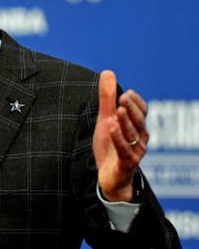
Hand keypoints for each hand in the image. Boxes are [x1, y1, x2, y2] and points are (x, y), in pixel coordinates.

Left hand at [93, 70, 148, 201]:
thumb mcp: (105, 119)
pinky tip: (111, 128)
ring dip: (126, 122)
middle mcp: (140, 138)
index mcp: (137, 127)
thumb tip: (108, 72)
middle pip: (139, 121)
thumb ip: (106, 98)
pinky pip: (124, 150)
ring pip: (133, 135)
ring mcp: (135, 151)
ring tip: (118, 111)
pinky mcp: (126, 163)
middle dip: (131, 109)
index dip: (136, 103)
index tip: (127, 93)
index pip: (142, 112)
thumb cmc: (110, 146)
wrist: (109, 176)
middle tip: (122, 98)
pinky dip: (118, 139)